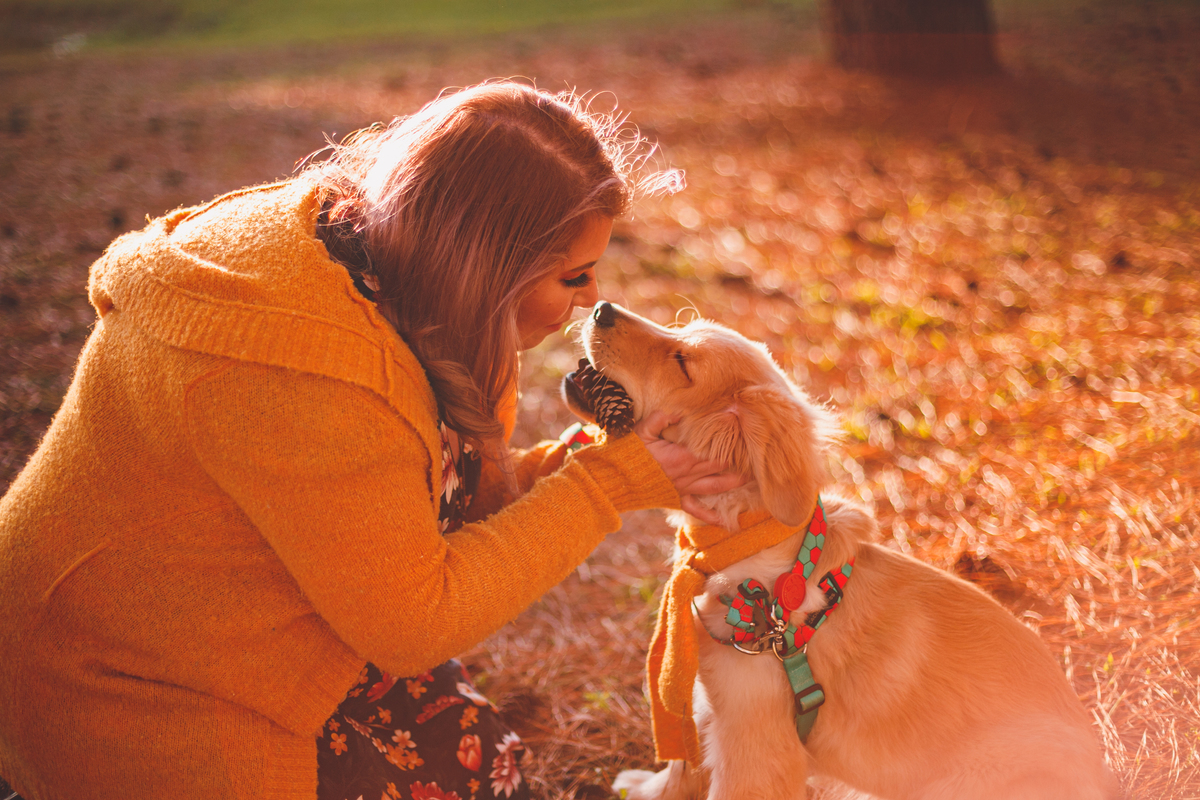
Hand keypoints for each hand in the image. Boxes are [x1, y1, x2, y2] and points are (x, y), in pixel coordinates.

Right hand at [635, 411, 745, 525]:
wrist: (615, 480)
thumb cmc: (628, 453)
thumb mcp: (642, 430)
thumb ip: (661, 418)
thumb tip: (679, 411)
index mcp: (682, 456)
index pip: (714, 446)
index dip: (730, 436)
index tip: (741, 425)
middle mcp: (688, 474)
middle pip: (722, 466)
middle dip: (739, 458)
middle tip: (755, 451)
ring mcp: (683, 488)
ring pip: (716, 486)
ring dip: (735, 482)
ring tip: (752, 478)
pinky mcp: (676, 499)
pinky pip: (696, 510)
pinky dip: (711, 516)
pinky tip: (725, 522)